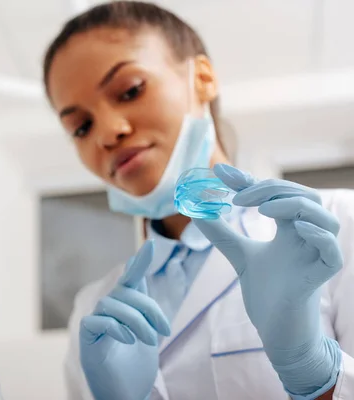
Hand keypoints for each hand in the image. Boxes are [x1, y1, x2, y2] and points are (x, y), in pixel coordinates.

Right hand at [80, 240, 170, 399]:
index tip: (150, 245)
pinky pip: (96, 322)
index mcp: (121, 310)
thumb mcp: (147, 332)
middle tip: (164, 331)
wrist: (127, 396)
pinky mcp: (87, 342)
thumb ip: (143, 303)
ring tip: (149, 341)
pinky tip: (129, 340)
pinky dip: (115, 327)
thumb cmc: (135, 368)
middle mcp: (105, 314)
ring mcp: (94, 327)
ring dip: (136, 320)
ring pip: (111, 304)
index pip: (129, 281)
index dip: (138, 264)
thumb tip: (141, 268)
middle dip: (148, 308)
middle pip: (124, 292)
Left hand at [194, 164, 342, 398]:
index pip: (277, 193)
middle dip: (271, 189)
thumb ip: (222, 233)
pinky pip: (332, 250)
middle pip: (304, 197)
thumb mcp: (239, 255)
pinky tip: (294, 228)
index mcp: (291, 228)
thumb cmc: (266, 291)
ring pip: (324, 218)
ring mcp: (318, 255)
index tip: (219, 172)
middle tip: (238, 197)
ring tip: (262, 210)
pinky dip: (317, 234)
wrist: (275, 329)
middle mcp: (308, 236)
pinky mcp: (323, 276)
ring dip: (294, 206)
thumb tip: (196, 211)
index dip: (250, 180)